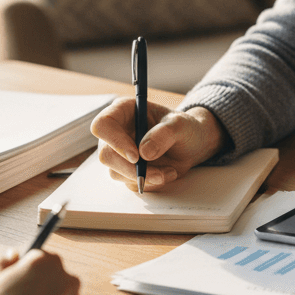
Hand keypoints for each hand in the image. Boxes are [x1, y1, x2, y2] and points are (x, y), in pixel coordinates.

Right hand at [90, 97, 229, 191]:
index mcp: (124, 111)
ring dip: (145, 177)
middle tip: (159, 173)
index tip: (136, 156)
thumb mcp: (181, 125)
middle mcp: (117, 132)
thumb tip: (144, 152)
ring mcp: (119, 153)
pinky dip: (150, 183)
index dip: (115, 141)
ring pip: (116, 173)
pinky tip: (166, 173)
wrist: (191, 145)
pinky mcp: (126, 170)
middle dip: (132, 169)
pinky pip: (130, 183)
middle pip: (106, 154)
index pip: (103, 125)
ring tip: (170, 170)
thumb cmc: (184, 128)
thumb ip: (164, 134)